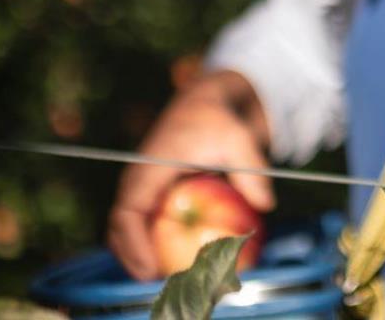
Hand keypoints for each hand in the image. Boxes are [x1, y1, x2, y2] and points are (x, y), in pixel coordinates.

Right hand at [107, 70, 275, 280]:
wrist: (204, 103)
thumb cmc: (217, 121)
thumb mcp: (237, 138)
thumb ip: (251, 169)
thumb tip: (265, 203)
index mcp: (149, 168)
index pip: (128, 212)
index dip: (133, 243)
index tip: (149, 268)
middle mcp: (139, 180)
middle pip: (118, 227)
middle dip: (131, 257)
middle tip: (155, 280)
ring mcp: (142, 186)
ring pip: (126, 227)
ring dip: (138, 253)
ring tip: (163, 275)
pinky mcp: (151, 192)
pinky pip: (142, 222)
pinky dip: (150, 242)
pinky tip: (175, 259)